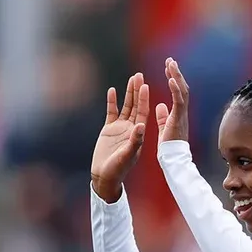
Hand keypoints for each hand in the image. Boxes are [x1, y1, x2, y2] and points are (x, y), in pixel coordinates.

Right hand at [89, 72, 148, 201]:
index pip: (143, 112)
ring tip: (131, 78)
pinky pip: (111, 112)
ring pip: (125, 106)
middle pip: (135, 105)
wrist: (104, 176)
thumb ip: (134, 141)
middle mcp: (131, 128)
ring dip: (128, 92)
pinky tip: (112, 90)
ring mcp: (120, 128)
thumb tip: (141, 126)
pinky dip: (112, 101)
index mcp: (138, 133)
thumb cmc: (117, 169)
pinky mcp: (109, 129)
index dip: (144, 99)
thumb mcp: (127, 155)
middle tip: (140, 75)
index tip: (146, 86)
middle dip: (138, 90)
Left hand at [156, 57, 189, 143]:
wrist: (173, 159)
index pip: (177, 92)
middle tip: (170, 60)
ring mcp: (181, 115)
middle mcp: (182, 112)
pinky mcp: (178, 119)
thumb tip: (159, 105)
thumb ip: (162, 117)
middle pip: (181, 88)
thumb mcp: (163, 128)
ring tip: (170, 64)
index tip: (168, 68)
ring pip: (182, 91)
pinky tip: (171, 79)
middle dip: (176, 73)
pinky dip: (175, 89)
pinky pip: (179, 101)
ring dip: (176, 77)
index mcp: (178, 114)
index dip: (173, 79)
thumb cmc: (169, 148)